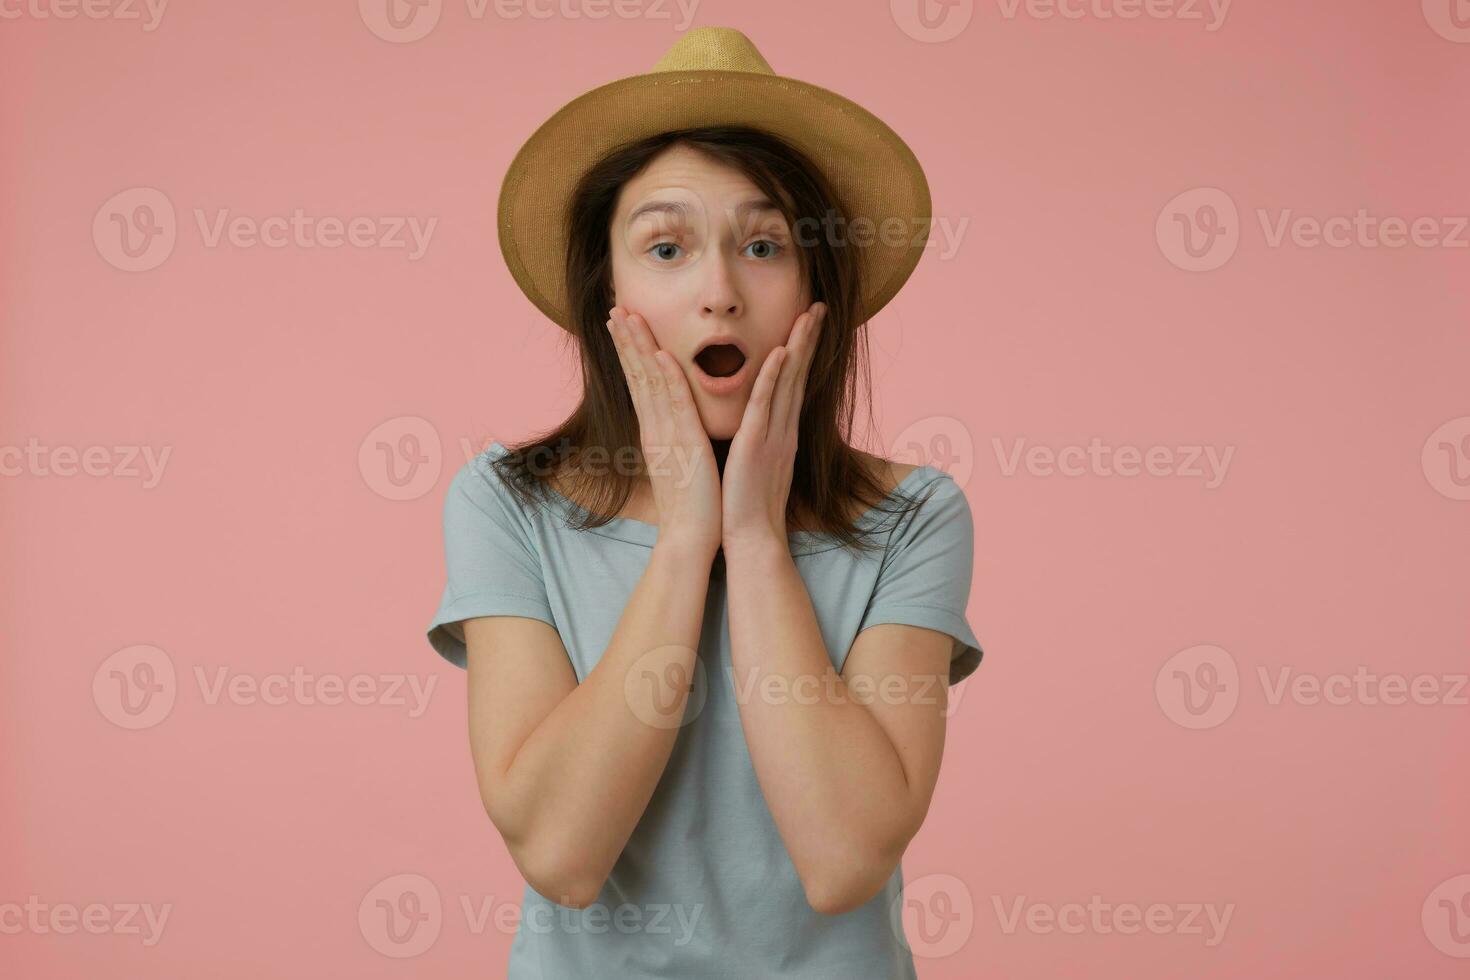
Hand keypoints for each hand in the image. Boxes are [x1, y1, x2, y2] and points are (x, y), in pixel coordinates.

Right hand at [606, 306, 722, 556]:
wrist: (690, 537)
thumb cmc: (691, 503)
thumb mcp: (680, 461)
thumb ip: (674, 438)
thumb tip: (672, 422)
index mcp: (656, 431)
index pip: (640, 382)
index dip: (630, 352)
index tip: (622, 324)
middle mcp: (655, 429)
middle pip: (637, 376)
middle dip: (626, 340)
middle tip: (615, 308)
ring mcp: (667, 435)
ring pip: (650, 383)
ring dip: (639, 348)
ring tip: (627, 317)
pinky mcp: (684, 445)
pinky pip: (675, 406)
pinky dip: (667, 379)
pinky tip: (661, 354)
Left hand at [720, 301, 825, 551]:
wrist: (751, 541)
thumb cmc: (748, 508)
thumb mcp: (757, 466)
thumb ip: (760, 443)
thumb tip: (756, 428)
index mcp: (781, 434)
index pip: (793, 384)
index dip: (802, 353)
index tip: (808, 324)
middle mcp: (783, 430)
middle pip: (798, 375)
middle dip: (809, 339)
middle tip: (819, 306)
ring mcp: (773, 436)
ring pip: (788, 382)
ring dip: (798, 346)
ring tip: (810, 315)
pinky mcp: (757, 445)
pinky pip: (766, 404)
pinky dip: (774, 377)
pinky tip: (780, 351)